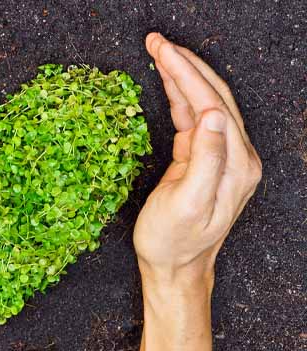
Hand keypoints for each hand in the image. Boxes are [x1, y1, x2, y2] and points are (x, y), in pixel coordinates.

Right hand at [131, 33, 261, 350]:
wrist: (175, 267)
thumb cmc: (174, 241)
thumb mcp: (187, 205)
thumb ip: (205, 160)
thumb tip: (210, 116)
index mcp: (235, 164)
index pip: (211, 103)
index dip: (185, 73)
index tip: (160, 49)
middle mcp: (236, 155)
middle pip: (212, 95)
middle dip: (184, 64)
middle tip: (155, 41)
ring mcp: (222, 156)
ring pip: (204, 102)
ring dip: (182, 74)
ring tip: (158, 51)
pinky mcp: (204, 159)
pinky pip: (194, 117)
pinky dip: (180, 95)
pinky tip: (168, 81)